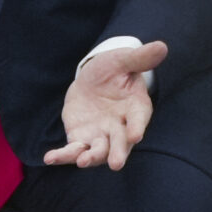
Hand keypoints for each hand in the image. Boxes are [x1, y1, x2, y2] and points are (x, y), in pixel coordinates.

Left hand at [42, 41, 167, 170]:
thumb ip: (139, 58)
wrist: (93, 78)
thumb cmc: (114, 69)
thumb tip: (161, 46)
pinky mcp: (80, 137)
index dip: (137, 127)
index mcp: (135, 108)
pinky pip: (73, 148)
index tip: (135, 136)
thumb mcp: (122, 60)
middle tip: (115, 164)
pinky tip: (50, 158)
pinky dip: (63, 155)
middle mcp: (120, 127)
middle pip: (120, 143)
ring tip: (81, 162)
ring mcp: (100, 135)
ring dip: (91, 157)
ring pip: (97, 150)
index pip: (138, 119)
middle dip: (118, 153)